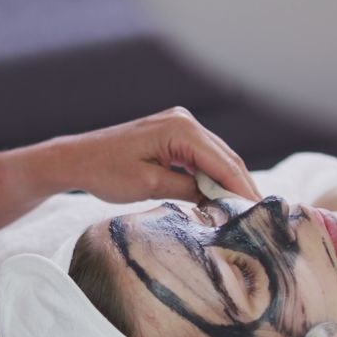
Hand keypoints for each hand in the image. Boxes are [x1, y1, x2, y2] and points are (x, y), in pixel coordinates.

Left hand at [51, 107, 261, 203]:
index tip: (260, 213)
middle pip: (225, 157)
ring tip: (245, 210)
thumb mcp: (150, 186)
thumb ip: (189, 191)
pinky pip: (201, 156)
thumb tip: (219, 202)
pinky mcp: (172, 134)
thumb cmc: (105, 172)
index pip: (224, 163)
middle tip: (260, 216)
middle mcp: (184, 121)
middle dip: (242, 186)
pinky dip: (212, 176)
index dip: (243, 190)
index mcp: (181, 129)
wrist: (76, 159)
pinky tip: (221, 196)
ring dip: (229, 182)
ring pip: (216, 157)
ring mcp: (179, 124)